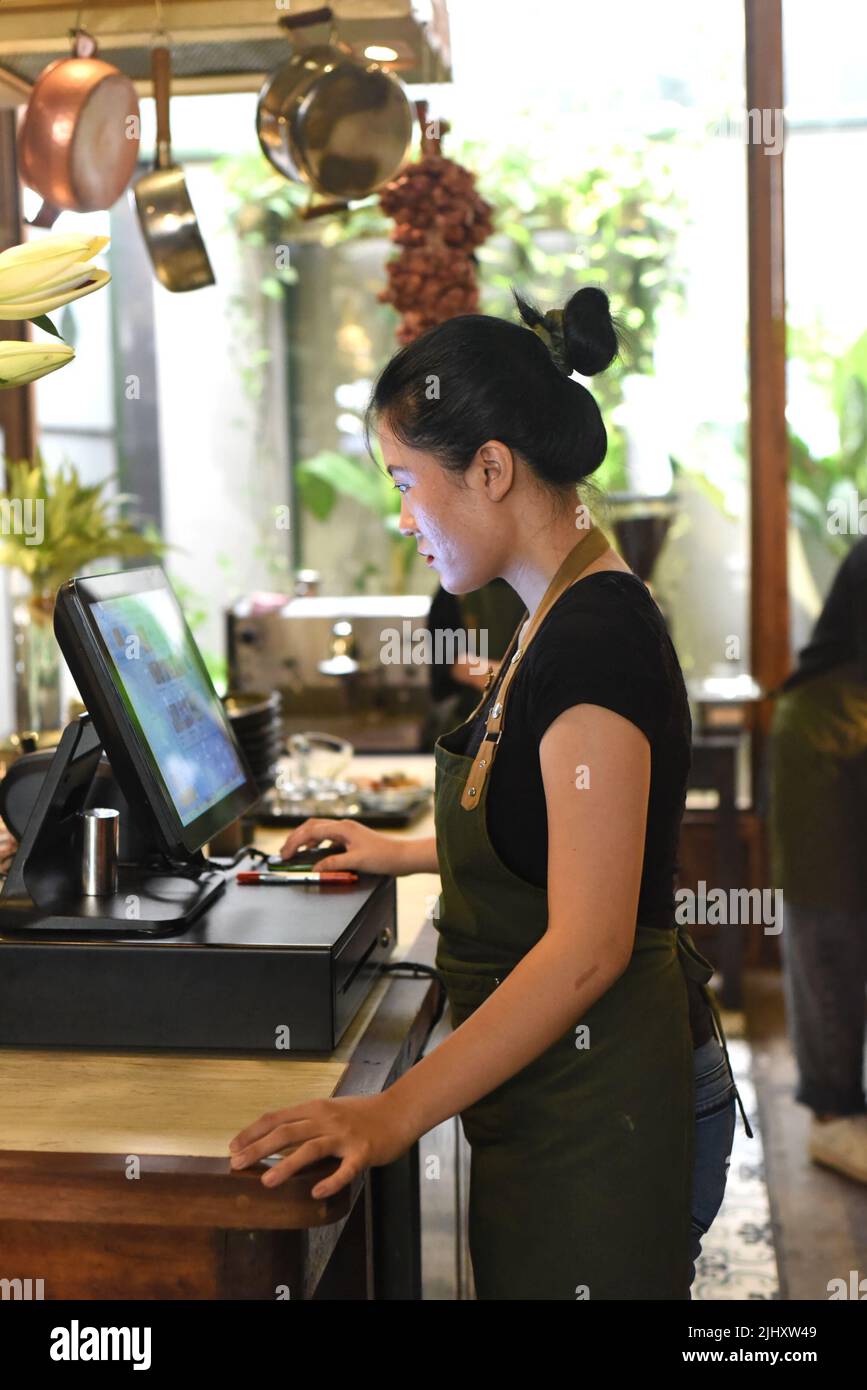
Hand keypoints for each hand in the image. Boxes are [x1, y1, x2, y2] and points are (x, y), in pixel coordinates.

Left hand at [228, 1092, 413, 1196]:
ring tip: (266, 1181)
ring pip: (310, 1148)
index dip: (253, 1131)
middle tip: (236, 1163)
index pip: (277, 1117)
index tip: (233, 1146)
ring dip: (286, 1165)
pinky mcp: (363, 1152)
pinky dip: (331, 1181)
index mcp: (316, 1108)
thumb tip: (278, 1137)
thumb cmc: (364, 1113)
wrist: (400, 1110)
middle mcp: (326, 1119)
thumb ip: (308, 1122)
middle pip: (287, 1132)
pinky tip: (317, 1193)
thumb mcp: (331, 1110)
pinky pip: (345, 1169)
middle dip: (259, 1147)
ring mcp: (345, 1136)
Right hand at [278, 818, 407, 875]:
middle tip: (284, 852)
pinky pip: (327, 836)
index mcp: (342, 828)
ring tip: (294, 851)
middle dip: (295, 838)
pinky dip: (316, 843)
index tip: (285, 855)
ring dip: (304, 839)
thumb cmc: (383, 856)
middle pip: (311, 826)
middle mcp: (343, 826)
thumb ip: (332, 864)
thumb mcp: (355, 862)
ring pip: (319, 830)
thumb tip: (315, 868)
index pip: (311, 831)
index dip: (295, 842)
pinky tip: (314, 851)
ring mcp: (347, 831)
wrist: (402, 856)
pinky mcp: (350, 838)